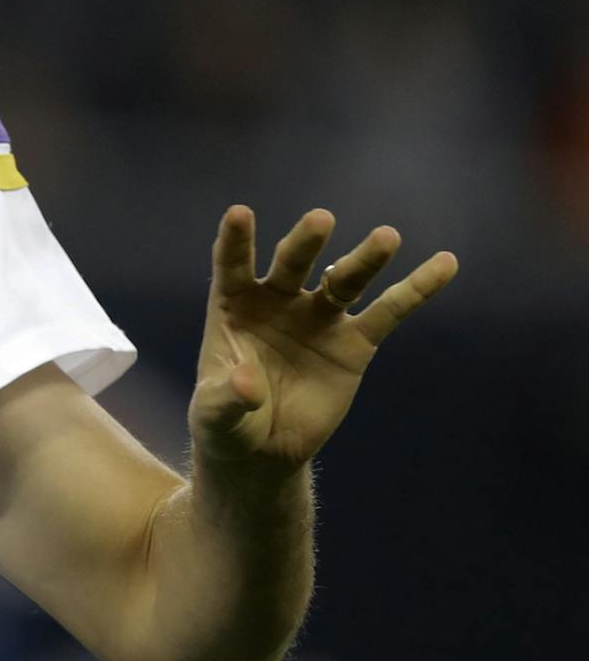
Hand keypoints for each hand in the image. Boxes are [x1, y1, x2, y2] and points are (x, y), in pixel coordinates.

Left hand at [189, 205, 458, 474]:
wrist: (264, 448)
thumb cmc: (227, 420)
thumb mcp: (215, 414)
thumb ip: (227, 397)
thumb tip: (248, 384)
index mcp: (235, 305)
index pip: (233, 266)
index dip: (237, 241)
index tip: (239, 212)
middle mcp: (278, 300)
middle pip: (292, 264)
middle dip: (305, 244)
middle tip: (321, 220)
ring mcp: (319, 317)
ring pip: (343, 281)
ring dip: (364, 259)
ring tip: (387, 236)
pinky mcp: (355, 343)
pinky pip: (389, 312)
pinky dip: (417, 288)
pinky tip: (445, 263)